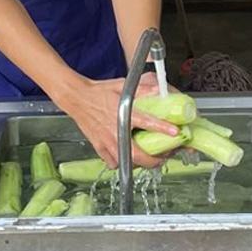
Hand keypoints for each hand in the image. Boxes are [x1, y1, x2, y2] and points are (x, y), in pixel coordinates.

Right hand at [53, 76, 178, 168]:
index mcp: (123, 114)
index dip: (162, 128)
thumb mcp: (122, 87)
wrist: (77, 97)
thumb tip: (159, 90)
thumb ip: (142, 89)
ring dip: (141, 163)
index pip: (147, 122)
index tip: (175, 133)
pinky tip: (127, 157)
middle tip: (164, 156)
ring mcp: (107, 141)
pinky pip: (113, 162)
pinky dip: (122, 163)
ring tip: (149, 159)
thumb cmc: (98, 92)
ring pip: (127, 162)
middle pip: (139, 155)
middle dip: (155, 160)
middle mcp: (115, 131)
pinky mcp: (99, 147)